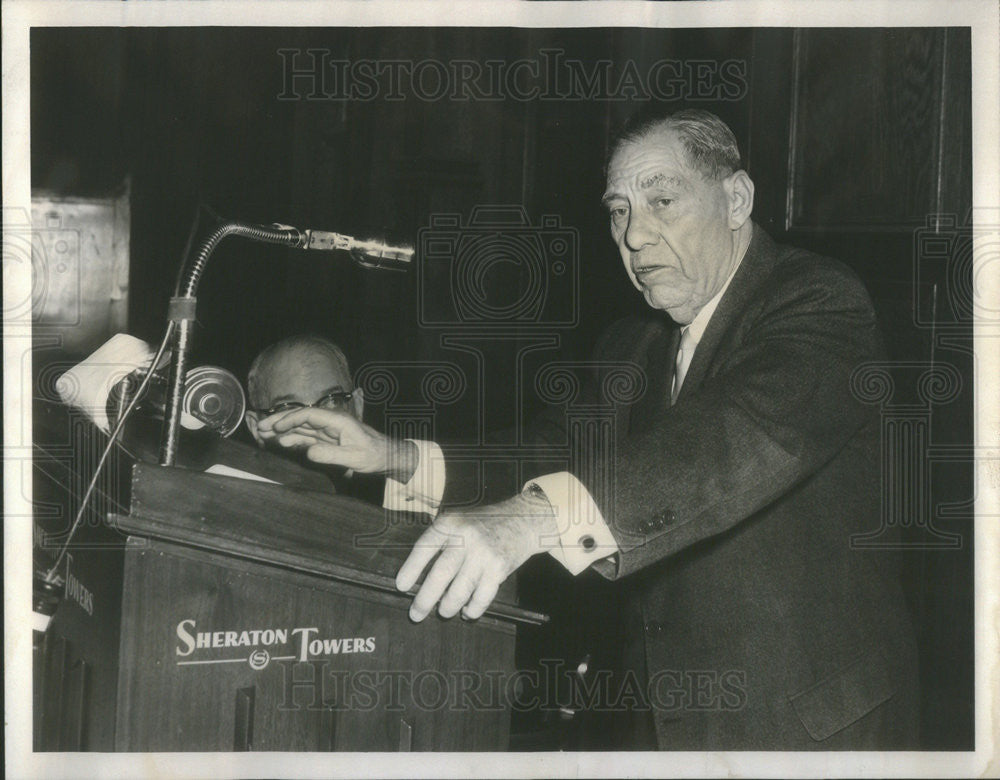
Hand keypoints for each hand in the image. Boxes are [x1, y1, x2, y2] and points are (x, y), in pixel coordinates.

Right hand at [255, 407, 416, 479]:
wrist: (386, 456)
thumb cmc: (374, 454)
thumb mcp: (354, 457)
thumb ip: (331, 455)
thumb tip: (308, 452)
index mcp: (338, 421)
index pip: (309, 415)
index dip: (290, 420)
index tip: (275, 427)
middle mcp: (330, 423)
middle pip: (301, 419)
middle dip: (280, 421)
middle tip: (260, 427)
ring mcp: (328, 431)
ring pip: (301, 428)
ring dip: (283, 430)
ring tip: (264, 435)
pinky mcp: (327, 440)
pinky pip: (306, 438)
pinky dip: (293, 439)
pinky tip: (281, 442)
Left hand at [395, 492, 557, 621]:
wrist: (523, 520)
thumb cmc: (484, 523)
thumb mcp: (459, 521)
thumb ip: (441, 541)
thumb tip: (419, 576)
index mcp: (451, 524)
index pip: (424, 548)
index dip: (410, 569)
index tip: (401, 586)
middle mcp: (466, 537)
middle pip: (440, 574)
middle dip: (425, 599)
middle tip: (416, 614)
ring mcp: (483, 554)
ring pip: (459, 590)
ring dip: (448, 607)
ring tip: (444, 612)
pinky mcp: (499, 568)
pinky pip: (481, 597)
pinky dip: (472, 609)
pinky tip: (467, 611)